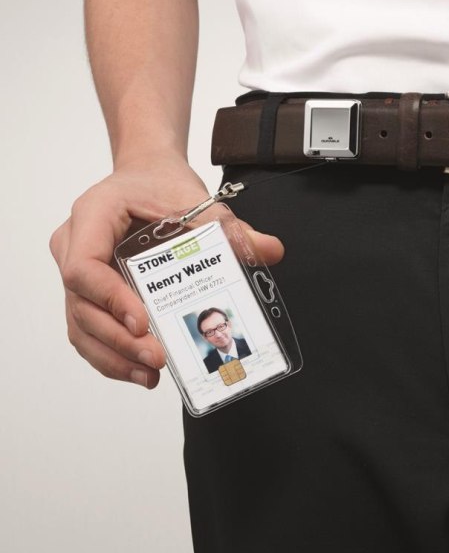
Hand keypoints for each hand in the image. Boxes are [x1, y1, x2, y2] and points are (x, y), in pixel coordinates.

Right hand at [50, 155, 283, 387]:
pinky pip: (88, 331)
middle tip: (156, 358)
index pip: (83, 267)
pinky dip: (111, 355)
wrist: (145, 177)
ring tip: (149, 375)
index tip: (143, 322)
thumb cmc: (160, 185)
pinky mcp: (86, 294)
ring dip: (113, 357)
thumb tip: (271, 250)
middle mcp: (73, 245)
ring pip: (80, 326)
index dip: (109, 299)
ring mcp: (75, 273)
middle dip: (118, 340)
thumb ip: (228, 227)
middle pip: (81, 305)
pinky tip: (140, 371)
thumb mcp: (195, 200)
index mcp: (92, 216)